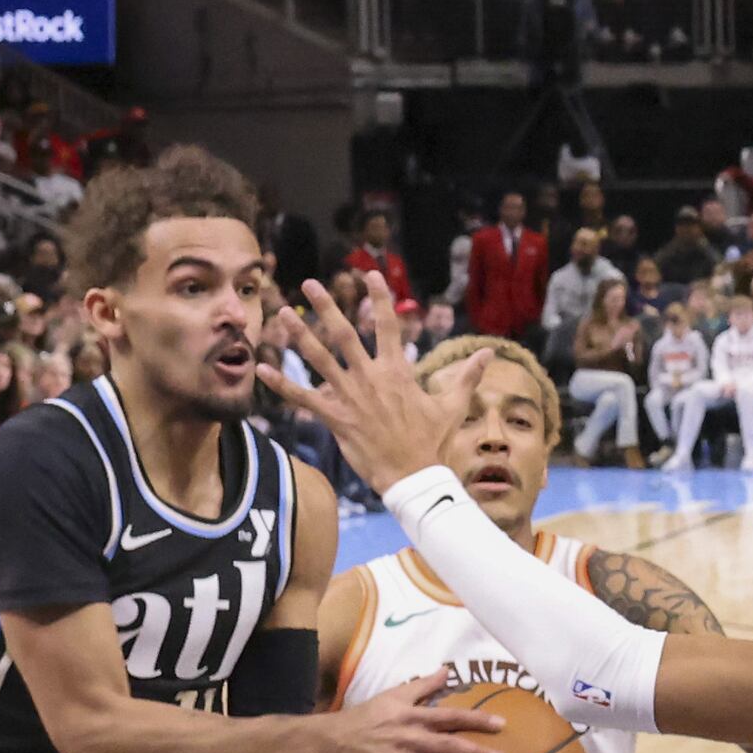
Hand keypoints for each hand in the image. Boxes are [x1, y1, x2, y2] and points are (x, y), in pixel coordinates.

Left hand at [255, 273, 476, 494]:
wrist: (415, 477)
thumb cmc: (433, 442)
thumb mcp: (452, 406)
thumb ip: (467, 375)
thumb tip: (491, 353)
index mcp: (397, 371)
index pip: (387, 325)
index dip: (379, 297)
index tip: (370, 275)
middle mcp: (370, 378)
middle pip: (344, 334)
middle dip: (327, 306)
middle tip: (310, 283)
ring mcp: (351, 398)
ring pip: (319, 360)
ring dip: (299, 336)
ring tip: (282, 315)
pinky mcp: (336, 419)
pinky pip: (304, 399)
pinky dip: (282, 384)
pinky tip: (261, 370)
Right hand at [320, 665, 502, 752]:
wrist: (331, 739)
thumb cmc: (367, 715)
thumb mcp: (394, 694)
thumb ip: (423, 684)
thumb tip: (448, 669)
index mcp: (411, 716)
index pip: (448, 716)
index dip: (474, 719)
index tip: (501, 724)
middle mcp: (406, 738)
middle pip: (444, 745)